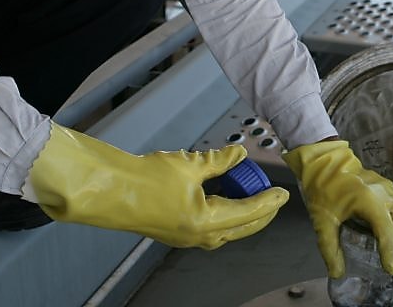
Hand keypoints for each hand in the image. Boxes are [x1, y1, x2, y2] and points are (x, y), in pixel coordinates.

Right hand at [25, 123, 288, 248]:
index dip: (268, 201)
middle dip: (259, 213)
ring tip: (249, 193)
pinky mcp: (173, 231)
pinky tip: (222, 196)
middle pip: (240, 228)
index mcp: (205, 222)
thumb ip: (219, 162)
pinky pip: (207, 226)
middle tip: (272, 199)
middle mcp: (197, 236)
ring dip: (240, 213)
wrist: (109, 190)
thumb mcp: (190, 164)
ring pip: (224, 230)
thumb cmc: (144, 179)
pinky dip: (221, 213)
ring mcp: (184, 237)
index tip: (282, 194)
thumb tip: (239, 155)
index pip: (248, 212)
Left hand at [283, 139, 392, 276]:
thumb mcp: (322, 221)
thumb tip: (337, 272)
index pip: (386, 231)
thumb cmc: (322, 188)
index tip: (391, 269)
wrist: (323, 161)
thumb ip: (330, 249)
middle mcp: (383, 193)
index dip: (391, 252)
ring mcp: (388, 189)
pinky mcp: (387, 188)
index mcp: (367, 200)